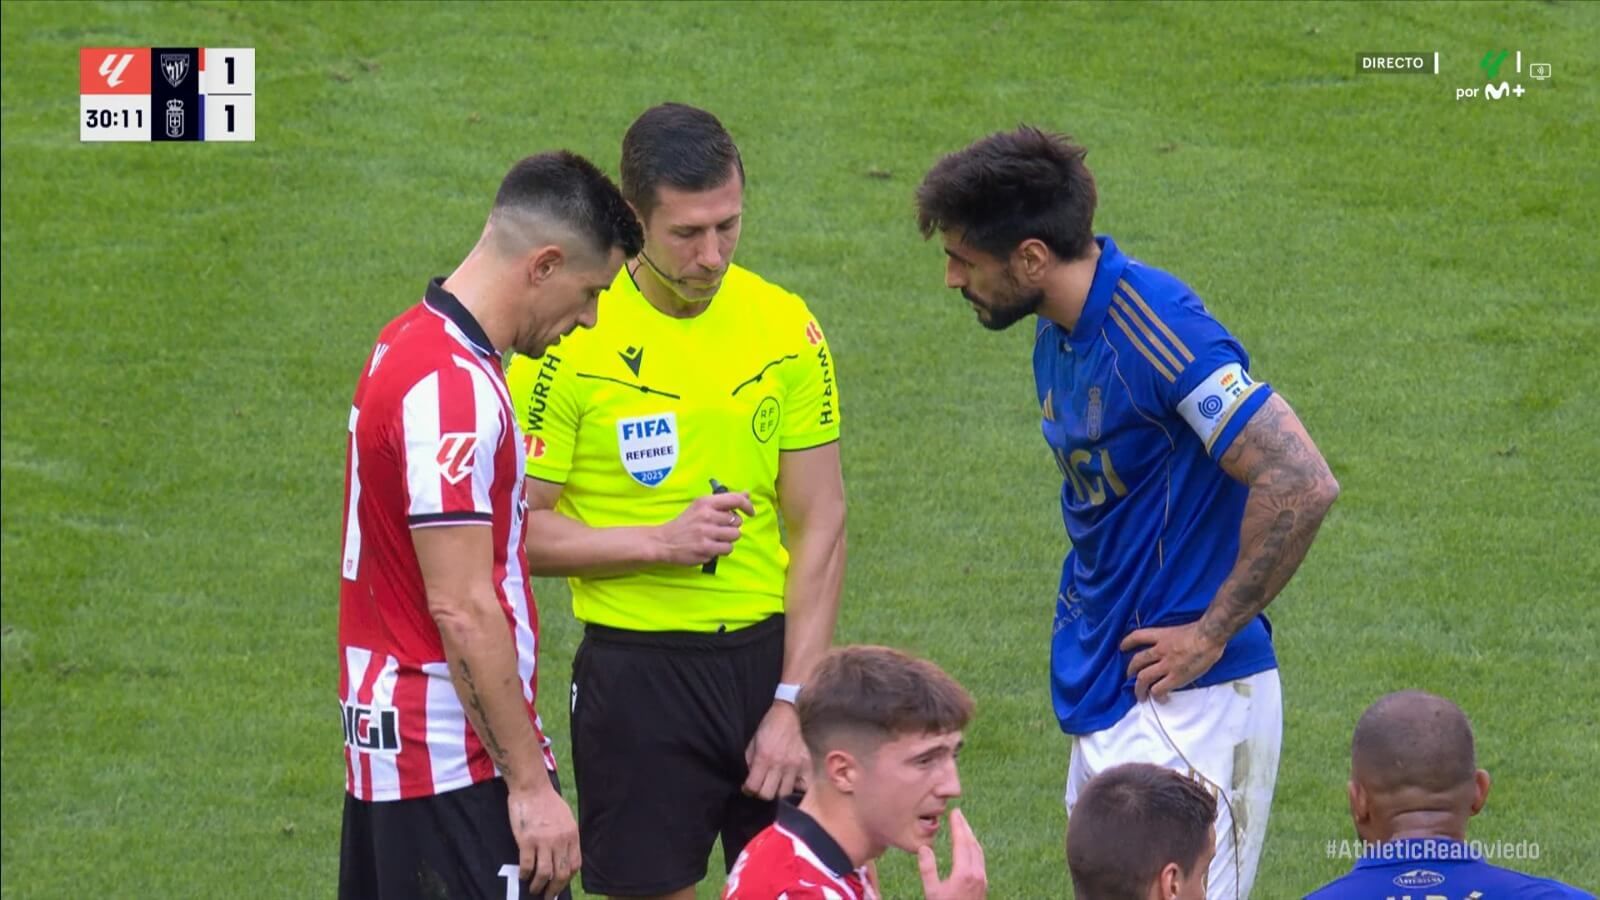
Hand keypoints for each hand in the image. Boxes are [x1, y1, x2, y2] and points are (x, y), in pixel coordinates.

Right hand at [507, 780, 579, 898]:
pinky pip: (526, 865)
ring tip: (533, 890)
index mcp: (572, 835)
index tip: (560, 885)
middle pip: (561, 873)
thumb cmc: (547, 801)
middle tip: (547, 896)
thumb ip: (567, 836)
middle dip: (554, 889)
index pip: (575, 865)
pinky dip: (524, 874)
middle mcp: (560, 840)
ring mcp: (543, 841)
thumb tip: (564, 856)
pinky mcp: (526, 840)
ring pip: (544, 874)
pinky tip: (522, 876)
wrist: (531, 787)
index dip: (568, 879)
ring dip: (538, 886)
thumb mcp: (566, 818)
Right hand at [653, 490, 755, 565]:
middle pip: (737, 521)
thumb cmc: (685, 523)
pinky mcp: (706, 549)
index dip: (747, 505)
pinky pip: (727, 549)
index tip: (750, 512)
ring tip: (716, 539)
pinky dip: (722, 549)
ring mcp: (706, 533)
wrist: (663, 541)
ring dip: (728, 539)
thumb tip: (747, 493)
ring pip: (735, 536)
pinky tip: (712, 547)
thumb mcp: (701, 506)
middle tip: (720, 528)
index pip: (735, 499)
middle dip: (732, 526)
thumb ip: (724, 501)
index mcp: (705, 502)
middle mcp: (707, 516)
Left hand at [742, 701, 808, 799]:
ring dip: (777, 791)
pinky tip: (791, 783)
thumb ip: (750, 762)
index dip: (748, 790)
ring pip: (784, 794)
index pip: (753, 787)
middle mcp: (780, 764)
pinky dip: (796, 788)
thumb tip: (749, 779)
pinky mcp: (807, 765)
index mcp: (764, 757)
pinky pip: (803, 787)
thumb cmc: (769, 726)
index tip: (748, 788)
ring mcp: (795, 766)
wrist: (789, 713)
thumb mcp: (753, 742)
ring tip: (776, 785)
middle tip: (761, 786)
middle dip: (761, 793)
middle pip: (768, 795)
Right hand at [917, 807, 986, 899]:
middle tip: (958, 814)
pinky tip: (969, 849)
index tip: (954, 813)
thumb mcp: (932, 892)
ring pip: (979, 852)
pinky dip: (974, 848)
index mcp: (964, 873)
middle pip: (972, 844)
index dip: (958, 826)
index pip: (962, 842)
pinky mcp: (983, 885)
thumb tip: (924, 848)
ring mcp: (982, 880)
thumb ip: (928, 869)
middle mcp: (977, 874)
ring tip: (963, 827)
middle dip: (965, 827)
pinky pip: (980, 860)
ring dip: (971, 837)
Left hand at [1120, 621, 1225, 702]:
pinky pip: (1159, 689)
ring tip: (1140, 696)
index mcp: (1161, 636)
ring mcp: (1166, 665)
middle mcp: (1159, 650)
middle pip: (1137, 661)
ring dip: (1139, 689)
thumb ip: (1171, 640)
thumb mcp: (1179, 630)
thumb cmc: (1201, 630)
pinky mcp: (1175, 677)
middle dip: (1130, 671)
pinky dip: (1157, 696)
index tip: (1122, 647)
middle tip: (1130, 677)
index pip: (1137, 636)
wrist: (1209, 637)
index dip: (1127, 642)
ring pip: (1143, 678)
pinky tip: (1161, 699)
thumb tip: (1172, 648)